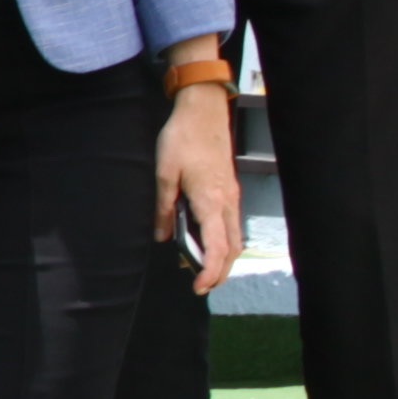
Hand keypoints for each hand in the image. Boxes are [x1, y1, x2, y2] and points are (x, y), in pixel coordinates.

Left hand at [156, 78, 241, 294]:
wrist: (203, 112)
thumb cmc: (182, 139)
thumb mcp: (163, 174)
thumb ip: (163, 208)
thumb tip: (162, 237)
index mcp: (211, 200)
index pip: (217, 246)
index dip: (210, 270)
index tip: (199, 286)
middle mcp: (227, 202)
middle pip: (232, 247)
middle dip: (219, 271)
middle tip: (200, 286)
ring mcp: (232, 196)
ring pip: (235, 237)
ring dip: (222, 257)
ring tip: (201, 268)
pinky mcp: (230, 189)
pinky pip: (232, 223)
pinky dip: (223, 240)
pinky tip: (207, 242)